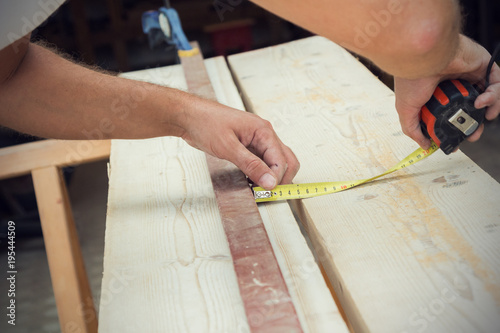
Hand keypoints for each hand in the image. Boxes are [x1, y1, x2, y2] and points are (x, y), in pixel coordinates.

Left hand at [180, 97, 298, 189]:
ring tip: (257, 190)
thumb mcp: (228, 147)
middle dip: (281, 179)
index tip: (266, 192)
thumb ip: (251, 165)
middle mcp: (263, 135)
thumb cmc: (206, 122)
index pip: (281, 160)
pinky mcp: (248, 147)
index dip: (276, 178)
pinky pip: (261, 163)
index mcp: (263, 131)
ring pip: (274, 163)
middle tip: (268, 193)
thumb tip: (269, 180)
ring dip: (270, 178)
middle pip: (285, 161)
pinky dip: (259, 174)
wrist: (189, 117)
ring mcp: (256, 141)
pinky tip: (250, 182)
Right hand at [394, 35, 499, 148]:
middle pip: (472, 107)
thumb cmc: (411, 79)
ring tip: (483, 115)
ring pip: (489, 96)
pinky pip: (497, 83)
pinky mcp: (483, 65)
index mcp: (437, 94)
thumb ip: (413, 129)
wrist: (423, 58)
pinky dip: (494, 95)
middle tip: (475, 133)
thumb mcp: (406, 110)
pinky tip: (482, 100)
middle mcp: (454, 84)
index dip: (458, 127)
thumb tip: (425, 146)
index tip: (459, 138)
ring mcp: (469, 74)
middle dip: (476, 122)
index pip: (452, 113)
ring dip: (490, 109)